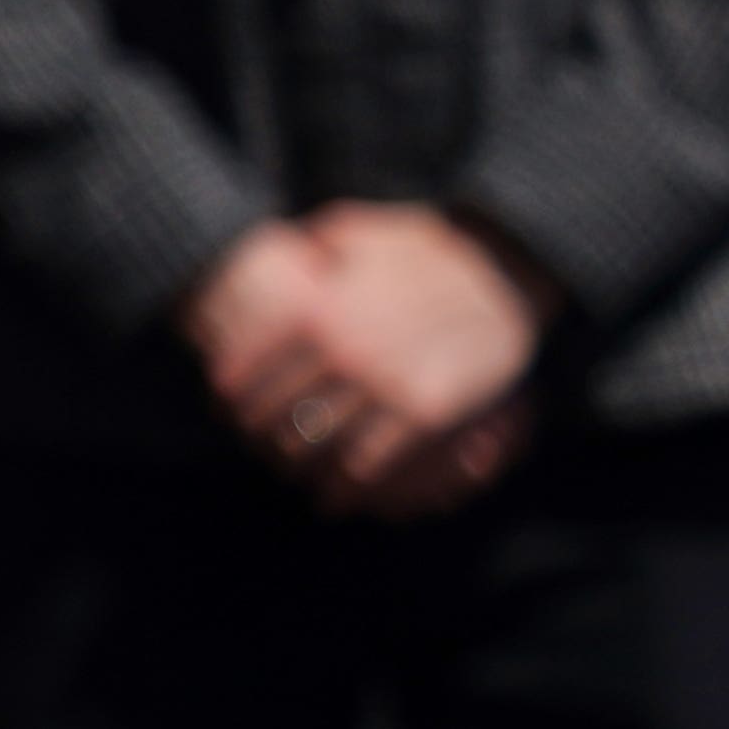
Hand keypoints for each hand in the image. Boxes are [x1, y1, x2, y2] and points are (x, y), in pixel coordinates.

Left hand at [191, 205, 546, 511]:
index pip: (248, 365)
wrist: (503, 274)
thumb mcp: (355, 230)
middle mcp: (345, 351)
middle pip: (278, 410)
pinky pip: (372, 462)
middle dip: (260, 432)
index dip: (230, 392)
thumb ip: (308, 250)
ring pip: (320, 443)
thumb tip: (276, 257)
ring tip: (291, 471)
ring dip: (299, 465)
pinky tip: (334, 498)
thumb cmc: (428, 248)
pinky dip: (347, 488)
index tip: (225, 404)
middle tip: (256, 442)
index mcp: (317, 308)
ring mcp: (386, 387)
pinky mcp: (426, 415)